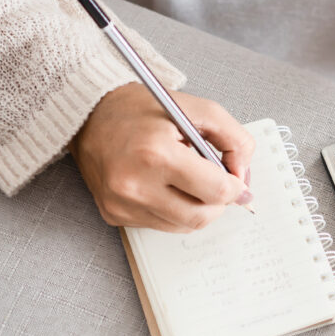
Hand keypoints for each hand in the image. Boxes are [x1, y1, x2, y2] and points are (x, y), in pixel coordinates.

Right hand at [70, 83, 254, 232]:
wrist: (91, 116)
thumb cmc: (145, 110)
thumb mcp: (199, 110)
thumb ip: (234, 139)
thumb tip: (243, 176)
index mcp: (156, 154)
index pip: (216, 191)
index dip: (236, 188)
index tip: (238, 181)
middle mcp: (134, 184)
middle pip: (201, 216)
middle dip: (219, 203)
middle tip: (218, 184)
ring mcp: (121, 204)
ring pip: (183, 226)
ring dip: (198, 208)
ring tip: (190, 180)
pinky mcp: (114, 214)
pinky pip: (161, 225)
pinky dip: (175, 211)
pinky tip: (168, 186)